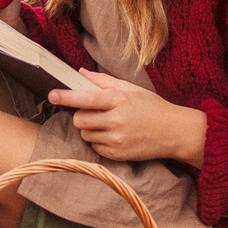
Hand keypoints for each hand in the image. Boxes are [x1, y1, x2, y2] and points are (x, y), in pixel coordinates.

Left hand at [45, 70, 208, 164]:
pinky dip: (98, 141)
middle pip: (79, 119)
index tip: (52, 95)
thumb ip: (103, 81)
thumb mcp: (130, 89)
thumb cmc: (152, 106)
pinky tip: (113, 136)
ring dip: (89, 129)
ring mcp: (117, 140)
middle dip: (80, 115)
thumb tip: (80, 72)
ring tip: (107, 124)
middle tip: (93, 112)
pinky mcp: (118, 155)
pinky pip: (94, 148)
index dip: (67, 97)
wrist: (175, 132)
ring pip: (85, 134)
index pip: (86, 98)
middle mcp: (117, 120)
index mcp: (119, 100)